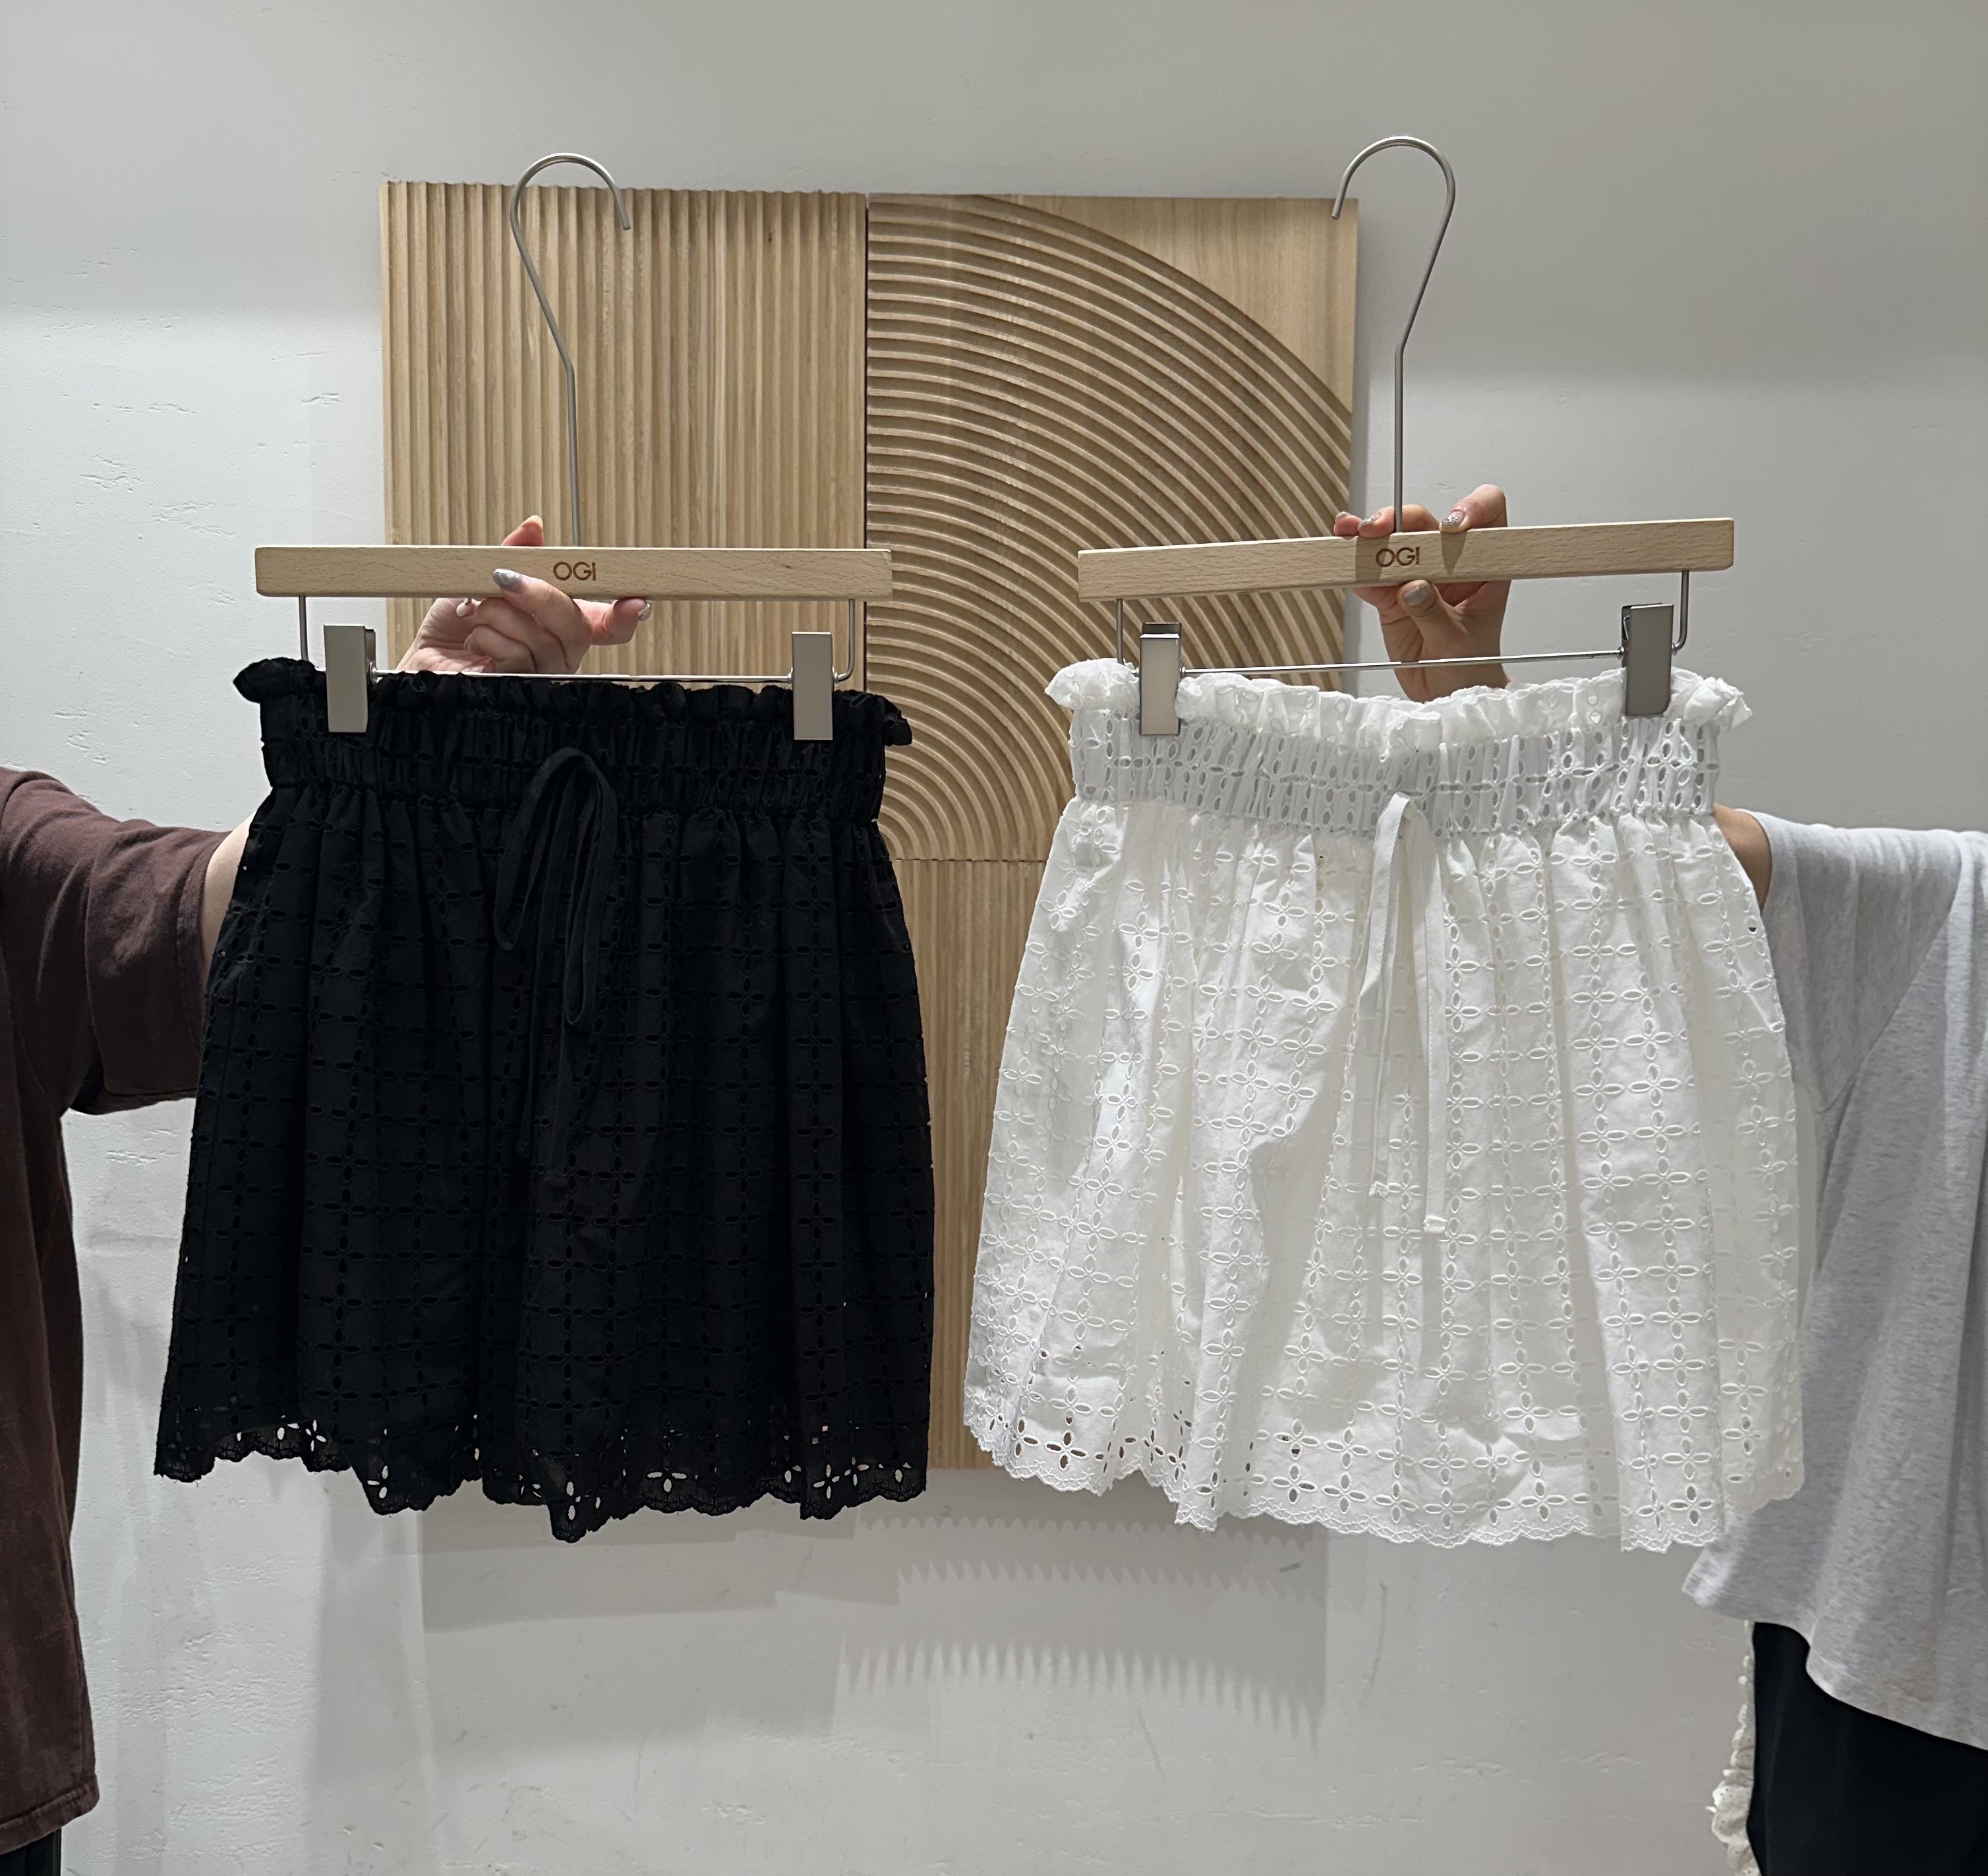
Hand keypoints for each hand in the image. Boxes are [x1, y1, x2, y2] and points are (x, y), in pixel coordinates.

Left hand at [398, 517, 650, 673]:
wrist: (422, 659)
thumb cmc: (453, 627)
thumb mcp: (481, 578)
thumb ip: (514, 555)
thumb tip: (534, 527)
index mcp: (560, 625)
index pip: (607, 625)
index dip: (626, 615)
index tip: (636, 602)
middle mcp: (557, 652)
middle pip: (576, 625)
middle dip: (539, 594)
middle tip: (503, 579)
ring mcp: (540, 674)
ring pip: (542, 637)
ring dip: (497, 615)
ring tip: (475, 617)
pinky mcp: (518, 690)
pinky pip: (515, 655)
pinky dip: (486, 637)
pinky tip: (474, 643)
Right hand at [1332, 484, 1510, 701]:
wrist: (1448, 694)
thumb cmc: (1470, 666)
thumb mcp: (1458, 643)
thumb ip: (1435, 614)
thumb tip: (1413, 588)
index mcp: (1483, 567)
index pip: (1488, 516)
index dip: (1472, 508)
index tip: (1451, 527)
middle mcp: (1450, 564)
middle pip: (1426, 523)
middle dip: (1401, 519)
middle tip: (1379, 529)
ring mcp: (1418, 577)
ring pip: (1394, 542)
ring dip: (1371, 534)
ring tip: (1351, 532)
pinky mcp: (1391, 596)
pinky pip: (1371, 575)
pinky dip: (1355, 566)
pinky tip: (1343, 557)